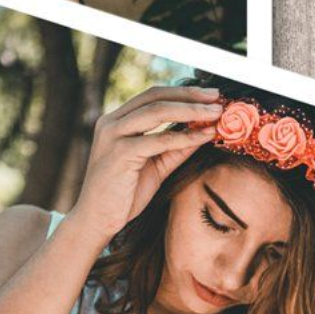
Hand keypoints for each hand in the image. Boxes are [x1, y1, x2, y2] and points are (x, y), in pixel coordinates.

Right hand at [68, 85, 221, 244]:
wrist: (96, 220)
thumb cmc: (123, 195)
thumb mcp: (155, 166)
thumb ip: (176, 147)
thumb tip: (205, 130)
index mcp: (116, 121)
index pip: (152, 96)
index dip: (182, 93)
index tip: (209, 96)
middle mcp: (111, 122)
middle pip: (155, 97)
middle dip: (190, 96)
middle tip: (217, 98)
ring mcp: (113, 136)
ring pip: (157, 111)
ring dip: (191, 110)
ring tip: (216, 114)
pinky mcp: (120, 153)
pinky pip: (159, 140)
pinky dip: (185, 136)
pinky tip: (204, 136)